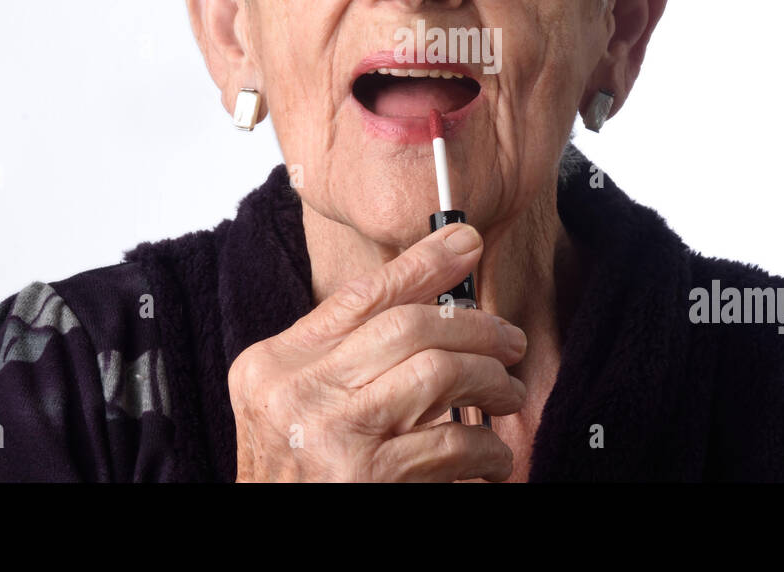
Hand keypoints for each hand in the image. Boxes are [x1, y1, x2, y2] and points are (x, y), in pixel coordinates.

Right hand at [228, 222, 527, 480]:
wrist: (279, 553)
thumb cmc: (300, 480)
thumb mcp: (299, 406)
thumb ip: (346, 359)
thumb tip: (432, 307)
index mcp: (273, 365)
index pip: (360, 296)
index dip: (422, 263)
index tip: (467, 242)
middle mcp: (295, 393)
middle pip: (408, 327)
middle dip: (475, 326)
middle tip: (509, 340)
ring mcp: (329, 437)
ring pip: (438, 373)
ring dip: (490, 381)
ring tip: (507, 394)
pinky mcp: (367, 480)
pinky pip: (451, 442)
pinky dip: (486, 448)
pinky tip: (491, 457)